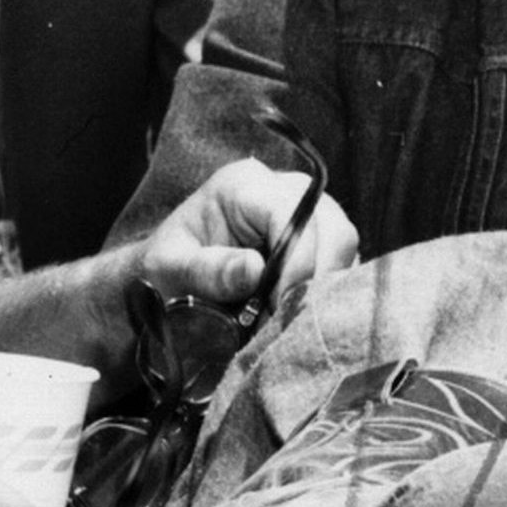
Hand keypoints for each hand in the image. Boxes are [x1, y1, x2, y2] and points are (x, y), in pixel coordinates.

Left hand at [133, 158, 359, 310]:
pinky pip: (340, 264)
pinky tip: (299, 315)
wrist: (167, 278)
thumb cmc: (163, 270)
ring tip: (291, 320)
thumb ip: (208, 270)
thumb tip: (256, 270)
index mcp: (243, 185)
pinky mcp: (316, 241)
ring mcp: (305, 213)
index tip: (281, 307)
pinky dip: (324, 293)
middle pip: (333, 227)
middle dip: (318, 278)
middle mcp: (282, 189)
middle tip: (291, 320)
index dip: (297, 262)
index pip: (292, 214)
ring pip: (343, 247)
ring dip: (323, 289)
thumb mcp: (169, 270)